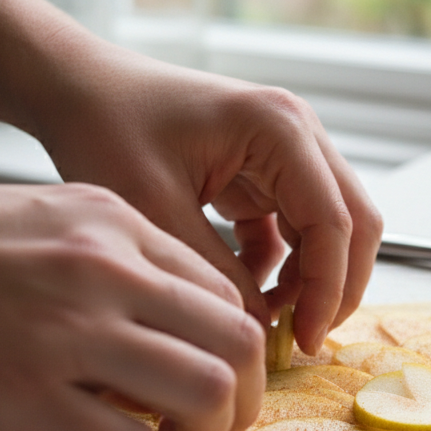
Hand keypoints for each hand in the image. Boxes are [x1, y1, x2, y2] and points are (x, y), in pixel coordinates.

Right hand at [0, 174, 265, 430]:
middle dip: (242, 398)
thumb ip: (101, 266)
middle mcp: (104, 268)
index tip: (211, 380)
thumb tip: (149, 334)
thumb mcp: (27, 222)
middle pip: (240, 341)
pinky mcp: (25, 397)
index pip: (221, 292)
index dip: (231, 349)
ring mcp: (69, 331)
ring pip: (210, 393)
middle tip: (208, 427)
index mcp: (107, 222)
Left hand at [25, 47, 382, 354]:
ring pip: (331, 230)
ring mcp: (286, 153)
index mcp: (279, 128)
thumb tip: (259, 330)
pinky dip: (282, 267)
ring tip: (273, 324)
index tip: (305, 341)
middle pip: (353, 224)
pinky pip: (295, 230)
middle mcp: (297, 134)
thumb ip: (215, 272)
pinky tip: (247, 292)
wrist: (77, 89)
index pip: (335, 222)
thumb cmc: (106, 127)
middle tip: (305, 340)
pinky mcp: (265, 173)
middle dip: (337, 287)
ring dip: (312, 280)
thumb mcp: (155, 210)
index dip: (328, 289)